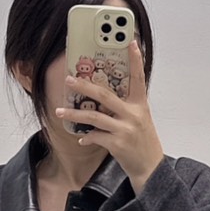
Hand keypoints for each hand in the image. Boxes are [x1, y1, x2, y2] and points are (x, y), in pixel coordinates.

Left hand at [53, 36, 164, 191]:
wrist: (150, 168)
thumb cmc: (143, 142)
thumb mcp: (140, 120)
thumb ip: (125, 107)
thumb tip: (102, 98)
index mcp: (140, 105)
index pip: (139, 78)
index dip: (136, 60)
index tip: (131, 42)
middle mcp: (133, 114)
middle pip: (105, 95)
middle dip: (84, 86)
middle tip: (69, 79)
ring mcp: (125, 129)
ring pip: (95, 117)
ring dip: (75, 113)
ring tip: (59, 110)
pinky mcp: (117, 144)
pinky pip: (95, 136)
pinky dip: (86, 137)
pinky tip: (81, 138)